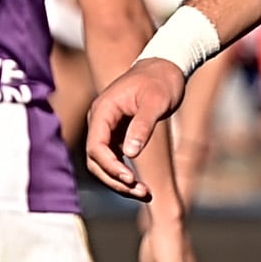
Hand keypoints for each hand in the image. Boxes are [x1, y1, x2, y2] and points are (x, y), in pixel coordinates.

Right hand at [85, 57, 185, 197]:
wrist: (165, 67)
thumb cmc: (162, 81)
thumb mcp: (156, 102)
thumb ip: (143, 126)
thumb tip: (130, 154)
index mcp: (103, 110)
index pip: (95, 146)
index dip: (110, 166)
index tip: (131, 180)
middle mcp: (99, 120)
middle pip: (96, 160)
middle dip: (115, 179)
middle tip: (142, 192)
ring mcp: (106, 128)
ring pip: (103, 164)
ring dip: (120, 182)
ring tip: (146, 194)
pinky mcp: (116, 134)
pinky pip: (114, 160)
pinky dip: (125, 175)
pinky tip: (142, 186)